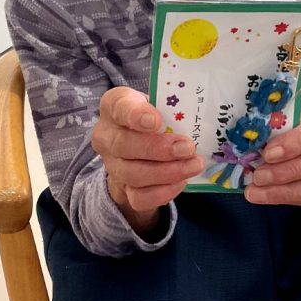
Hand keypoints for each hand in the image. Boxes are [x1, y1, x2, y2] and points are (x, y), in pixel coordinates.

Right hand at [91, 87, 204, 232]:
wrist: (143, 144)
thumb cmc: (155, 115)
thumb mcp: (160, 102)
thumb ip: (170, 107)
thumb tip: (194, 118)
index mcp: (114, 106)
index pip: (119, 107)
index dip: (136, 115)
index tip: (156, 121)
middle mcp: (106, 136)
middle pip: (123, 145)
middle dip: (158, 149)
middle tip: (187, 148)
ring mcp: (113, 165)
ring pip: (132, 174)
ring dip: (167, 172)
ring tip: (193, 165)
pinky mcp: (124, 188)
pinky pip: (139, 197)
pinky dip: (163, 192)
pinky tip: (182, 181)